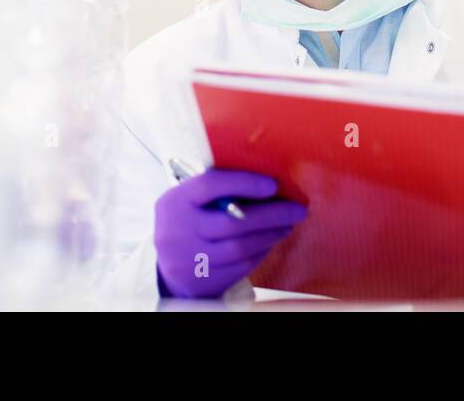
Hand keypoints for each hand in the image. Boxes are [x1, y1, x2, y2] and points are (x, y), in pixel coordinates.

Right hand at [154, 169, 306, 297]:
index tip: (272, 185)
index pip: (209, 186)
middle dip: (271, 215)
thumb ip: (217, 191)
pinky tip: (271, 241)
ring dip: (270, 235)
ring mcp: (190, 260)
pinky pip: (241, 267)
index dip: (243, 183)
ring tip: (287, 224)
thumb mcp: (189, 201)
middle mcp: (179, 232)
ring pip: (240, 248)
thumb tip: (265, 182)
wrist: (166, 268)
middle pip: (232, 222)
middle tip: (297, 209)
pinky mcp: (203, 282)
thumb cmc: (186, 222)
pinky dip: (261, 252)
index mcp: (176, 202)